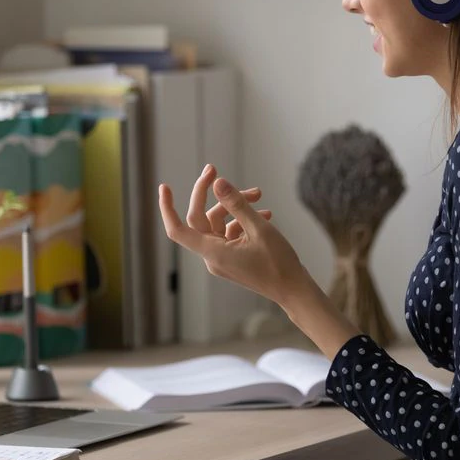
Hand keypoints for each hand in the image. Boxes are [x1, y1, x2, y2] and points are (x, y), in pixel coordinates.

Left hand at [158, 164, 310, 307]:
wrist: (293, 290)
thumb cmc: (278, 263)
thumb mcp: (259, 228)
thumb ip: (237, 204)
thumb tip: (218, 182)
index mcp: (213, 253)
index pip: (178, 230)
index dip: (168, 208)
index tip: (165, 187)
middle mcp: (213, 257)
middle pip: (200, 219)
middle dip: (209, 194)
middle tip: (215, 170)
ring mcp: (222, 259)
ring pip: (218, 223)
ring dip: (234, 206)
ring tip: (258, 195)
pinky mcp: (232, 258)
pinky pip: (229, 233)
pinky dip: (242, 220)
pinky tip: (264, 212)